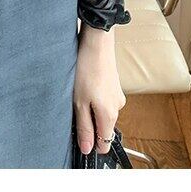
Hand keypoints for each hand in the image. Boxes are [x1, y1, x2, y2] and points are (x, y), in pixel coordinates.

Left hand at [73, 24, 125, 154]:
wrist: (96, 42)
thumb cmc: (86, 69)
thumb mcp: (79, 101)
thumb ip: (84, 127)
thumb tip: (88, 149)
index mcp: (110, 115)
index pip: (105, 143)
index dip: (91, 144)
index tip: (79, 138)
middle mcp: (117, 107)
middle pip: (103, 128)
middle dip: (88, 123)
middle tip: (73, 108)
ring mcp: (117, 95)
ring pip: (102, 112)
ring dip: (90, 108)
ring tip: (77, 92)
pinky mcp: (114, 85)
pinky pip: (103, 99)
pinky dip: (93, 97)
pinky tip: (83, 84)